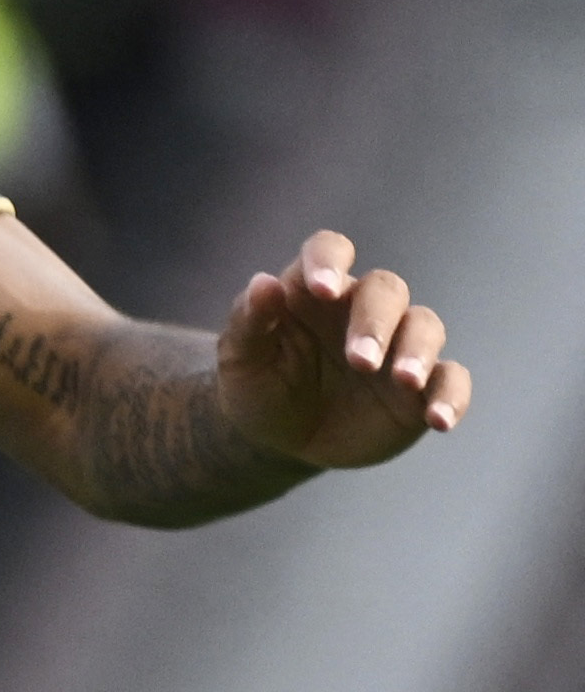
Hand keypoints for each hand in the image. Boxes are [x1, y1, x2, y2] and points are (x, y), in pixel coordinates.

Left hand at [219, 230, 469, 470]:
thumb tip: (264, 282)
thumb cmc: (256, 385)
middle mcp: (361, 309)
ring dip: (419, 351)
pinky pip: (450, 380)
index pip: (330, 250)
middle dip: (376, 321)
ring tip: (404, 381)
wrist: (277, 440)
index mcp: (313, 290)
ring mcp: (397, 346)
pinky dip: (451, 396)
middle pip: (386, 290)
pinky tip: (439, 420)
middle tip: (359, 360)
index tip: (323, 288)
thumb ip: (249, 320)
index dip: (330, 261)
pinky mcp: (421, 388)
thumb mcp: (239, 358)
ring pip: (426, 327)